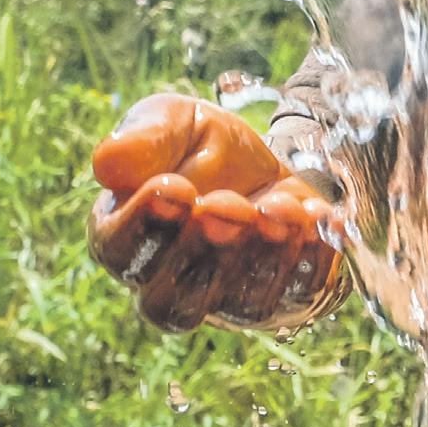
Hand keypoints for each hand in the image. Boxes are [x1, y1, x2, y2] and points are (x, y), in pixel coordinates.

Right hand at [89, 91, 345, 333]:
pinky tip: (319, 217)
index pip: (117, 251)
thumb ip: (144, 138)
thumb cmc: (198, 142)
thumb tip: (108, 165)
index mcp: (124, 234)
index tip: (176, 187)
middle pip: (171, 299)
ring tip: (279, 207)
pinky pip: (296, 295)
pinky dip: (311, 258)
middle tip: (231, 204)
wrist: (265, 156)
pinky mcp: (279, 295)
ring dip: (263, 256)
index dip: (144, 225)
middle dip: (207, 248)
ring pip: (238, 305)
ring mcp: (225, 297)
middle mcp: (168, 281)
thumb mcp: (172, 121)